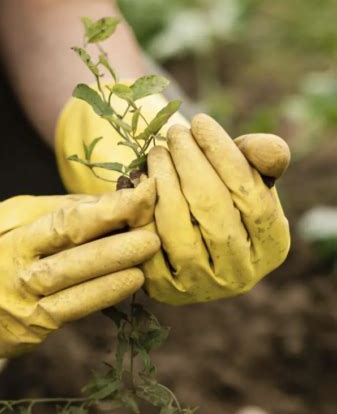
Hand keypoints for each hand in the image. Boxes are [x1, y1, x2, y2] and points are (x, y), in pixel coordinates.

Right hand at [0, 182, 159, 367]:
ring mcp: (19, 297)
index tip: (143, 193)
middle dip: (112, 231)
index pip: (62, 214)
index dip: (105, 205)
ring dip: (113, 263)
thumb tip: (111, 200)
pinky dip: (103, 293)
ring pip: (70, 277)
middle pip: (66, 242)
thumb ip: (55, 210)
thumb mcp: (12, 221)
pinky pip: (72, 308)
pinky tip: (131, 281)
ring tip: (147, 250)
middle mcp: (11, 262)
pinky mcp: (30, 326)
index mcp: (8, 228)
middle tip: (151, 223)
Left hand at [142, 114, 289, 303]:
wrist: (185, 230)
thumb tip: (269, 151)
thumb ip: (262, 157)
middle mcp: (241, 275)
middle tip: (174, 133)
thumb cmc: (220, 192)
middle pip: (213, 210)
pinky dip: (142, 210)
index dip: (224, 155)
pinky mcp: (164, 291)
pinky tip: (140, 183)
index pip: (251, 196)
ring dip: (164, 182)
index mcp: (272, 246)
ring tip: (157, 153)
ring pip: (179, 229)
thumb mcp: (245, 172)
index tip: (201, 122)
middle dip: (189, 163)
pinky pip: (148, 245)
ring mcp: (201, 287)